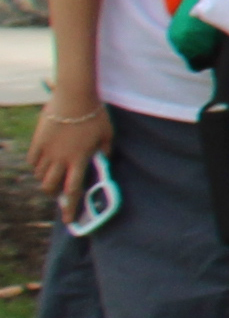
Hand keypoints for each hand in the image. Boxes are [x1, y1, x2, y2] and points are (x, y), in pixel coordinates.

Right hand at [26, 97, 102, 217]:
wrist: (74, 97)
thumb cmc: (95, 115)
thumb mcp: (107, 135)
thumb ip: (104, 151)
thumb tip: (103, 160)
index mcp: (79, 160)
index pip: (73, 190)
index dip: (70, 207)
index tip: (68, 220)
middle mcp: (61, 159)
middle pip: (51, 186)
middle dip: (53, 194)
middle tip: (57, 194)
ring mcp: (47, 151)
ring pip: (40, 175)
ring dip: (45, 179)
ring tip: (51, 177)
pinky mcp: (37, 141)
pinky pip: (32, 160)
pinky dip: (36, 165)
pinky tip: (41, 163)